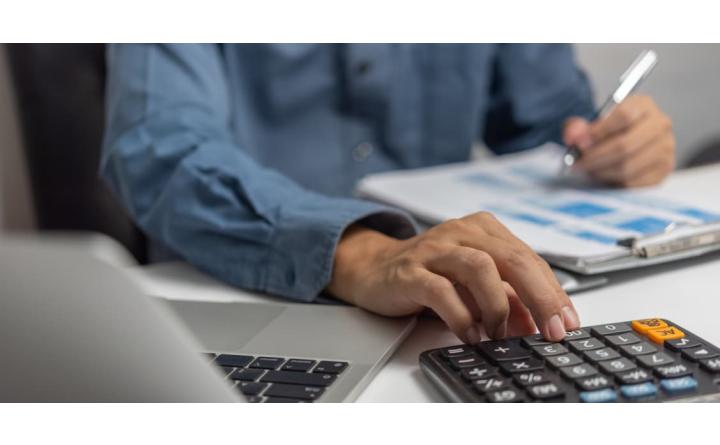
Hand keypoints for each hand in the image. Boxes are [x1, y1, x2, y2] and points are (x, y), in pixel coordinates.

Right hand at [327, 212, 579, 343]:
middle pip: (513, 259)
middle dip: (540, 298)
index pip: (529, 258)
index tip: (568, 322)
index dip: (553, 292)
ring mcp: (434, 248)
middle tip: (553, 331)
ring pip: (480, 268)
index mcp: (483, 229)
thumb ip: (506, 299)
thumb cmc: (429, 275)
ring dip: (498, 307)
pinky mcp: (410, 270)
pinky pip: (442, 291)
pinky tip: (471, 335)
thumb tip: (538, 324)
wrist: (373, 269)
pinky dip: (462, 317)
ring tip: (501, 335)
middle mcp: (461, 232)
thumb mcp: (473, 286)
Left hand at [564, 95, 675, 186]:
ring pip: (628, 166)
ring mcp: (666, 148)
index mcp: (643, 105)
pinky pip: (633, 182)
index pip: (624, 115)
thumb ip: (577, 127)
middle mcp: (660, 124)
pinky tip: (602, 175)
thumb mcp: (590, 124)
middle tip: (577, 163)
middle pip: (625, 144)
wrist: (625, 143)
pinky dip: (612, 181)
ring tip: (588, 169)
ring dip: (601, 171)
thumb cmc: (607, 132)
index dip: (599, 131)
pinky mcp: (664, 171)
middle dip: (595, 157)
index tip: (580, 143)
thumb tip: (573, 137)